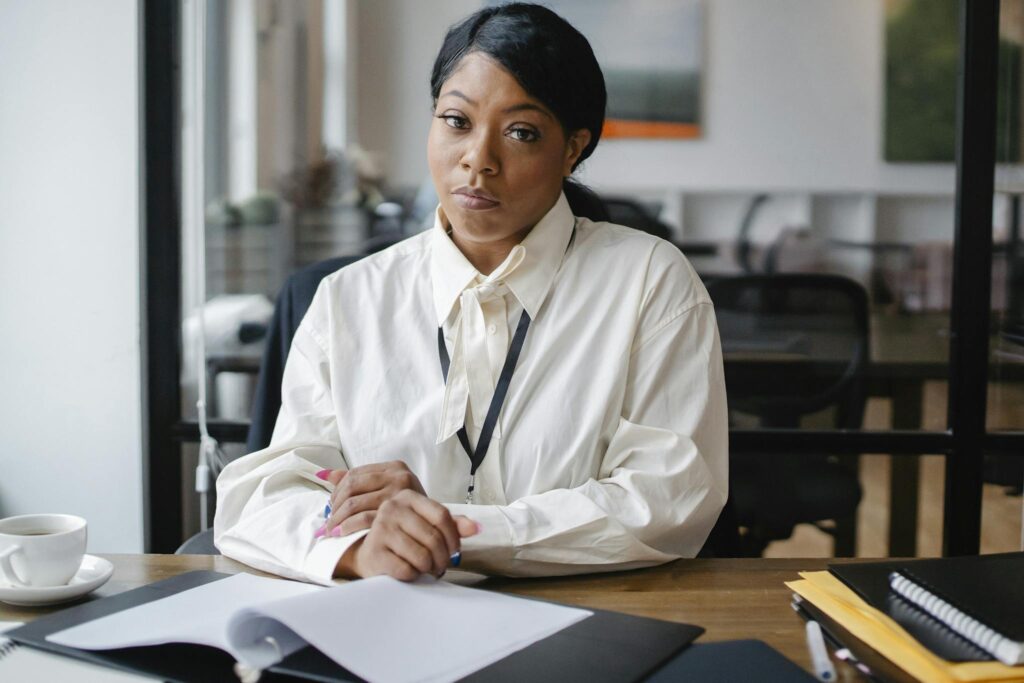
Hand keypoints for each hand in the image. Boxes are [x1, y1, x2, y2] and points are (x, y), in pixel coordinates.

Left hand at [317, 461, 425, 536]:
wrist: (434, 530)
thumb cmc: (408, 512)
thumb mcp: (387, 490)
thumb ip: (358, 481)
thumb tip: (324, 474)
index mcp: (394, 467)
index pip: (355, 474)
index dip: (337, 490)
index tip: (331, 506)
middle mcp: (399, 476)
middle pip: (352, 487)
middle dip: (335, 506)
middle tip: (328, 522)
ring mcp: (399, 494)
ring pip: (355, 503)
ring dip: (338, 518)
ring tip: (330, 530)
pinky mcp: (398, 514)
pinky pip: (364, 519)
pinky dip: (348, 527)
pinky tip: (341, 534)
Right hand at [333, 490, 479, 580]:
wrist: (369, 553)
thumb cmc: (402, 538)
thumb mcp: (426, 525)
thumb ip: (452, 524)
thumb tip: (476, 527)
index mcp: (407, 497)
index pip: (442, 515)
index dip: (453, 537)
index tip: (455, 550)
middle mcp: (391, 508)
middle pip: (433, 538)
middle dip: (443, 558)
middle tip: (441, 565)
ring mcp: (380, 530)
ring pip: (422, 556)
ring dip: (429, 568)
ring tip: (427, 568)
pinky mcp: (374, 552)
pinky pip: (406, 570)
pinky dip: (414, 576)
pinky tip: (410, 572)